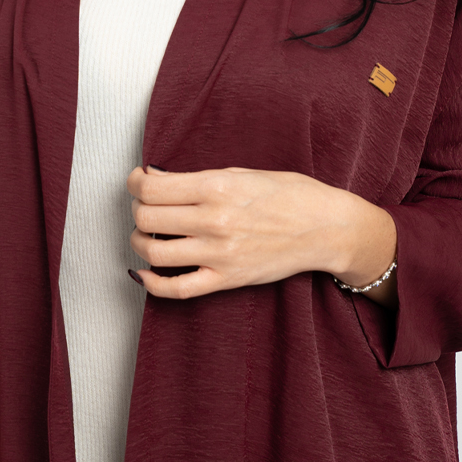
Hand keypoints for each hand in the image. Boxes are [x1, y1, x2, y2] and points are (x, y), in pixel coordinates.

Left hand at [125, 165, 397, 302]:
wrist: (326, 228)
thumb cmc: (289, 195)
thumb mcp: (243, 172)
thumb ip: (199, 178)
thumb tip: (155, 179)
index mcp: (217, 187)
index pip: (151, 188)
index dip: (135, 183)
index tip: (138, 182)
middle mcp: (215, 221)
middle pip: (146, 218)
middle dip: (138, 210)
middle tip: (146, 207)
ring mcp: (219, 254)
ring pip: (153, 253)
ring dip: (140, 243)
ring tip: (147, 235)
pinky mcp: (226, 279)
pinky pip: (177, 289)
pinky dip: (152, 284)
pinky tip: (144, 273)